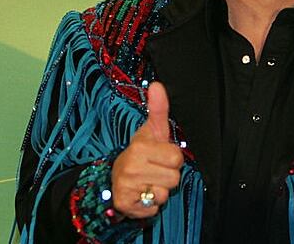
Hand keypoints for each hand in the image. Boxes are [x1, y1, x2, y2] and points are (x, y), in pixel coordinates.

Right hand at [111, 81, 183, 218]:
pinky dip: (151, 204)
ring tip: (148, 181)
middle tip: (154, 169)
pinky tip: (142, 195)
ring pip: (165, 193)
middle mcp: (130, 167)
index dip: (172, 158)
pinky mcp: (126, 205)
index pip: (177, 158)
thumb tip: (157, 85)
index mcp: (139, 147)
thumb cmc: (141, 152)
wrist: (116, 177)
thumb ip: (158, 109)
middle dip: (167, 175)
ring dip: (160, 190)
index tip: (159, 155)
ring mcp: (127, 187)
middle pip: (174, 177)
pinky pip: (154, 208)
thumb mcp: (152, 130)